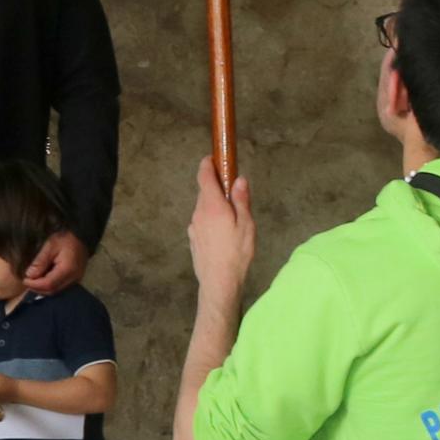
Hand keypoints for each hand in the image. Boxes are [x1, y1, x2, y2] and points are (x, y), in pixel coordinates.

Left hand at [24, 227, 91, 296]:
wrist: (82, 236)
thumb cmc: (65, 238)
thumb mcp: (50, 245)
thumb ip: (40, 261)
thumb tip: (29, 275)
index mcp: (67, 270)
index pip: (49, 284)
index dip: (35, 285)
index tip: (24, 280)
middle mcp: (73, 278)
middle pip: (52, 290)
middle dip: (37, 288)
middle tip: (27, 281)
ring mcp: (76, 280)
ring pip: (56, 290)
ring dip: (43, 288)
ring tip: (33, 281)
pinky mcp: (75, 279)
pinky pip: (60, 286)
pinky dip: (50, 285)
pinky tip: (42, 279)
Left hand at [187, 160, 253, 297]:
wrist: (218, 281)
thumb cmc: (236, 253)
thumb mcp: (246, 224)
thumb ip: (241, 200)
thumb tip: (239, 180)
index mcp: (212, 205)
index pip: (204, 176)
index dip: (208, 164)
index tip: (213, 158)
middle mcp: (199, 213)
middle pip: (205, 192)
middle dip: (217, 188)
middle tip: (234, 192)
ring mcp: (194, 226)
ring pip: (203, 208)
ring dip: (215, 206)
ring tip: (233, 219)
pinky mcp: (193, 238)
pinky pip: (202, 222)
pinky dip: (211, 220)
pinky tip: (223, 234)